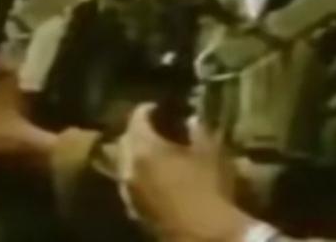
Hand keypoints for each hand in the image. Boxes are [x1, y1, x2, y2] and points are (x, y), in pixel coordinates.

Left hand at [117, 104, 252, 240]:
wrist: (202, 236)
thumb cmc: (208, 189)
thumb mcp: (211, 152)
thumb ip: (198, 130)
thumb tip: (191, 119)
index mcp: (144, 148)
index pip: (137, 117)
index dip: (149, 109)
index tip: (161, 107)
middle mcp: (128, 168)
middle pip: (125, 140)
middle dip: (138, 132)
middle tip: (157, 129)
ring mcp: (128, 192)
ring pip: (125, 165)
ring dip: (137, 156)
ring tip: (156, 155)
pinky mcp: (133, 211)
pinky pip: (131, 185)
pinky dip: (140, 177)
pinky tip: (157, 180)